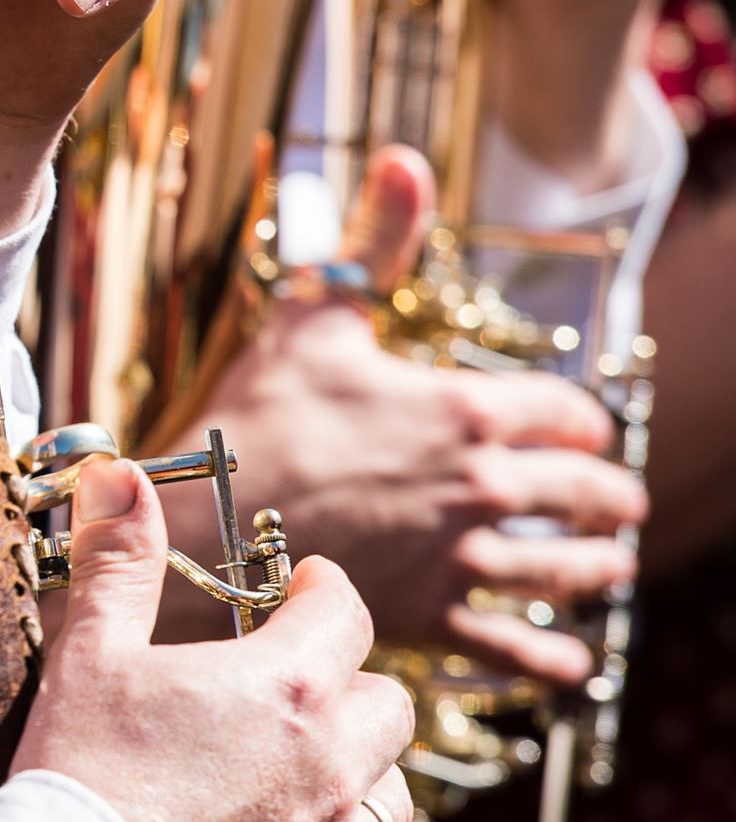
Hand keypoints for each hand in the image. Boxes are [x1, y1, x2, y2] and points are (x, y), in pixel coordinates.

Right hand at [12, 457, 416, 821]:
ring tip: (318, 786)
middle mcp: (329, 772)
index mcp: (286, 690)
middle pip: (390, 710)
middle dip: (356, 689)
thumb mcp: (89, 652)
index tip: (302, 588)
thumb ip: (116, 559)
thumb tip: (117, 472)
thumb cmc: (79, 778)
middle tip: (304, 688)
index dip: (324, 592)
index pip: (344, 614)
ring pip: (394, 812)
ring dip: (365, 791)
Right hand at [157, 147, 642, 684]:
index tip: (584, 431)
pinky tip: (567, 660)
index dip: (582, 421)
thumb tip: (406, 160)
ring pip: (563, 570)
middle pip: (584, 494)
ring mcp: (459, 558)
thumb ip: (370, 242)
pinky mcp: (428, 617)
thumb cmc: (251, 419)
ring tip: (606, 570)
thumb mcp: (310, 317)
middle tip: (617, 506)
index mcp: (466, 410)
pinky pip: (511, 647)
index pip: (565, 414)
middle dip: (608, 498)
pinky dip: (548, 657)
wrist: (204, 525)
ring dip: (594, 570)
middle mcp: (481, 487)